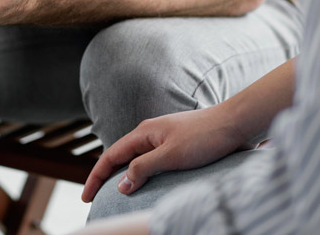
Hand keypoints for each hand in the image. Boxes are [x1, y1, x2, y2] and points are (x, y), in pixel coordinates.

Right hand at [81, 105, 250, 202]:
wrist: (234, 123)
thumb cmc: (205, 137)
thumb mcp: (171, 156)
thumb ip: (144, 168)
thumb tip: (120, 185)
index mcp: (143, 133)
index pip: (110, 156)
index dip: (95, 176)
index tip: (85, 196)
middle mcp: (149, 133)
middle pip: (119, 156)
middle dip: (104, 176)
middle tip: (93, 196)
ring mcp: (163, 137)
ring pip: (134, 157)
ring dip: (122, 173)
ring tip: (113, 191)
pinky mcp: (176, 143)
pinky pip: (149, 159)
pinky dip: (139, 171)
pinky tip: (144, 180)